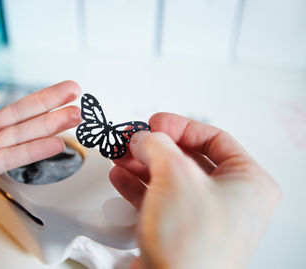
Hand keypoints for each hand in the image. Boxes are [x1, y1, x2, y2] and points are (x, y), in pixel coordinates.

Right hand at [110, 112, 280, 268]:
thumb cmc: (191, 245)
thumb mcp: (175, 175)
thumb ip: (157, 145)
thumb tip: (146, 137)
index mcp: (248, 183)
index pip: (215, 139)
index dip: (181, 126)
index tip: (155, 122)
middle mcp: (231, 201)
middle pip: (189, 159)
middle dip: (155, 147)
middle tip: (133, 138)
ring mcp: (206, 218)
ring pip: (171, 179)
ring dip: (143, 164)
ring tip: (121, 155)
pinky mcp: (182, 232)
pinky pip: (162, 199)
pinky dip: (140, 186)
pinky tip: (122, 177)